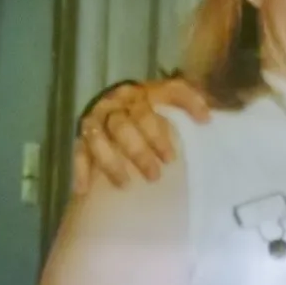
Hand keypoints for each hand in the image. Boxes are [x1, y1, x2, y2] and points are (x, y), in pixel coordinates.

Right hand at [74, 78, 209, 194]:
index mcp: (140, 94)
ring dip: (111, 162)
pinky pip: (78, 151)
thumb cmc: (156, 106)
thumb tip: (207, 119)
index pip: (153, 106)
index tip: (178, 151)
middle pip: (125, 126)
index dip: (164, 127)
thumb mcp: (173, 98)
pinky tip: (83, 189)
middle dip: (139, 151)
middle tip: (155, 175)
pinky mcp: (83, 136)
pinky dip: (80, 169)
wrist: (123, 103)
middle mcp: (116, 104)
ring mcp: (97, 119)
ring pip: (99, 139)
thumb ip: (190, 102)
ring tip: (126, 184)